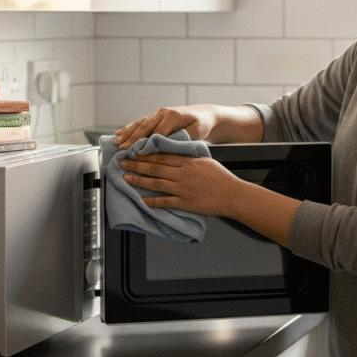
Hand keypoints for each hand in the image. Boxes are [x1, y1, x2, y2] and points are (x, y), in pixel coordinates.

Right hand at [114, 106, 217, 148]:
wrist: (204, 115)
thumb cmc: (201, 124)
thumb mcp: (196, 131)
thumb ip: (181, 137)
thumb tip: (166, 144)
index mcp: (173, 115)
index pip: (157, 131)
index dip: (147, 142)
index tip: (138, 152)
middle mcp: (163, 112)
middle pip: (145, 126)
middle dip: (132, 137)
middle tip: (121, 147)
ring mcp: (158, 114)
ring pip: (140, 123)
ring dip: (127, 132)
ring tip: (116, 141)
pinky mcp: (156, 117)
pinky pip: (141, 122)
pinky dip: (130, 128)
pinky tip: (120, 132)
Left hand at [119, 153, 241, 216]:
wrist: (233, 195)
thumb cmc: (222, 178)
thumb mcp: (205, 161)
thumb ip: (188, 158)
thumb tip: (175, 154)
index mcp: (188, 162)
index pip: (161, 156)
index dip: (145, 154)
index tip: (134, 152)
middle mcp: (183, 174)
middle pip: (154, 168)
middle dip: (136, 165)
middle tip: (123, 163)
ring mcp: (183, 189)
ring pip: (156, 183)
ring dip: (139, 181)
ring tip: (127, 178)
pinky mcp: (185, 203)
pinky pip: (165, 202)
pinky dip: (153, 201)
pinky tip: (143, 200)